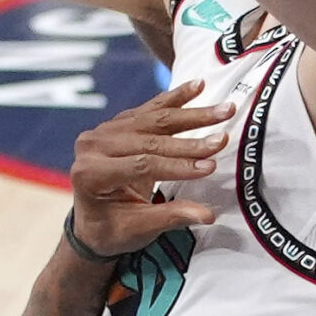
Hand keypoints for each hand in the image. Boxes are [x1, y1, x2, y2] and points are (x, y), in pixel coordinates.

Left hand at [68, 78, 231, 255]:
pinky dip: (177, 97)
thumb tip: (207, 215)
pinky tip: (199, 86)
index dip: (177, 165)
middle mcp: (92, 146)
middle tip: (222, 140)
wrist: (93, 222)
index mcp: (90, 173)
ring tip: (225, 110)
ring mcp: (105, 130)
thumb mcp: (138, 230)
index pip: (141, 164)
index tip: (210, 168)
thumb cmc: (113, 230)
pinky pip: (152, 108)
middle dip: (190, 141)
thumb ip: (171, 217)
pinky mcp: (119, 122)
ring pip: (154, 118)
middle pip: (149, 138)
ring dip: (193, 114)